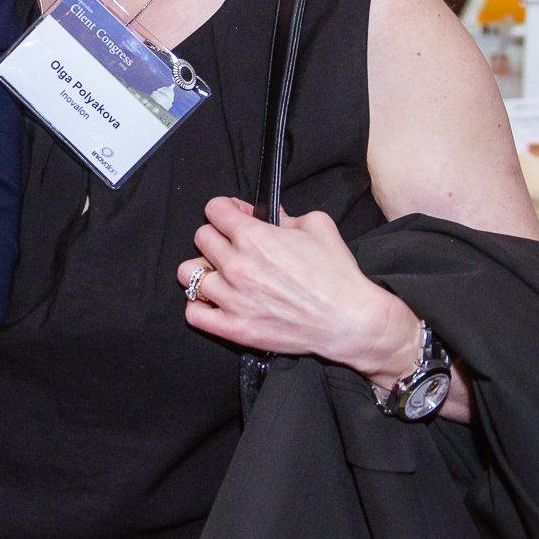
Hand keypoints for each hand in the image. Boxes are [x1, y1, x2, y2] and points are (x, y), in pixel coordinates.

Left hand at [177, 197, 420, 385]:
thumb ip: (286, 215)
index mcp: (254, 237)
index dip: (227, 209)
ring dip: (204, 269)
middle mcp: (237, 265)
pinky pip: (193, 313)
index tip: (236, 216)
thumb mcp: (318, 226)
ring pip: (188, 273)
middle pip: (201, 237)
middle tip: (234, 246)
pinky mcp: (234, 328)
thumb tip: (269, 215)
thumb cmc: (337, 273)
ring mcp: (232, 299)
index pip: (214, 209)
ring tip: (221, 273)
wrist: (350, 321)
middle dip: (217, 236)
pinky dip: (199, 306)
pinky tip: (216, 301)